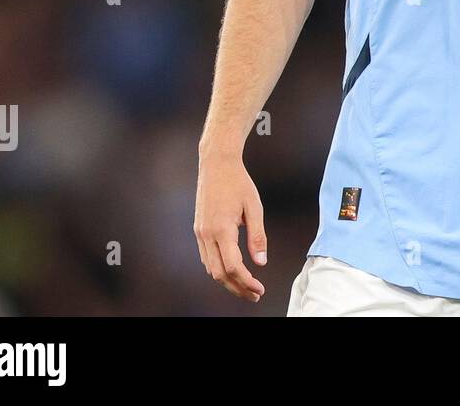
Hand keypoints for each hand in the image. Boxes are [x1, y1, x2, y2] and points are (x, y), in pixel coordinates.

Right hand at [194, 150, 266, 301]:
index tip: (259, 289)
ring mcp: (200, 233)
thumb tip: (261, 262)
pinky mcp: (198, 230)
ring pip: (210, 268)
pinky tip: (232, 271)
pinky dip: (218, 269)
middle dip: (237, 288)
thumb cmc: (238, 183)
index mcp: (221, 229)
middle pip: (219, 273)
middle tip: (255, 294)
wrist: (216, 165)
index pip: (233, 266)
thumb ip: (258, 236)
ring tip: (246, 286)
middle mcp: (206, 234)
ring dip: (227, 281)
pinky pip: (206, 257)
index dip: (246, 281)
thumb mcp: (254, 207)